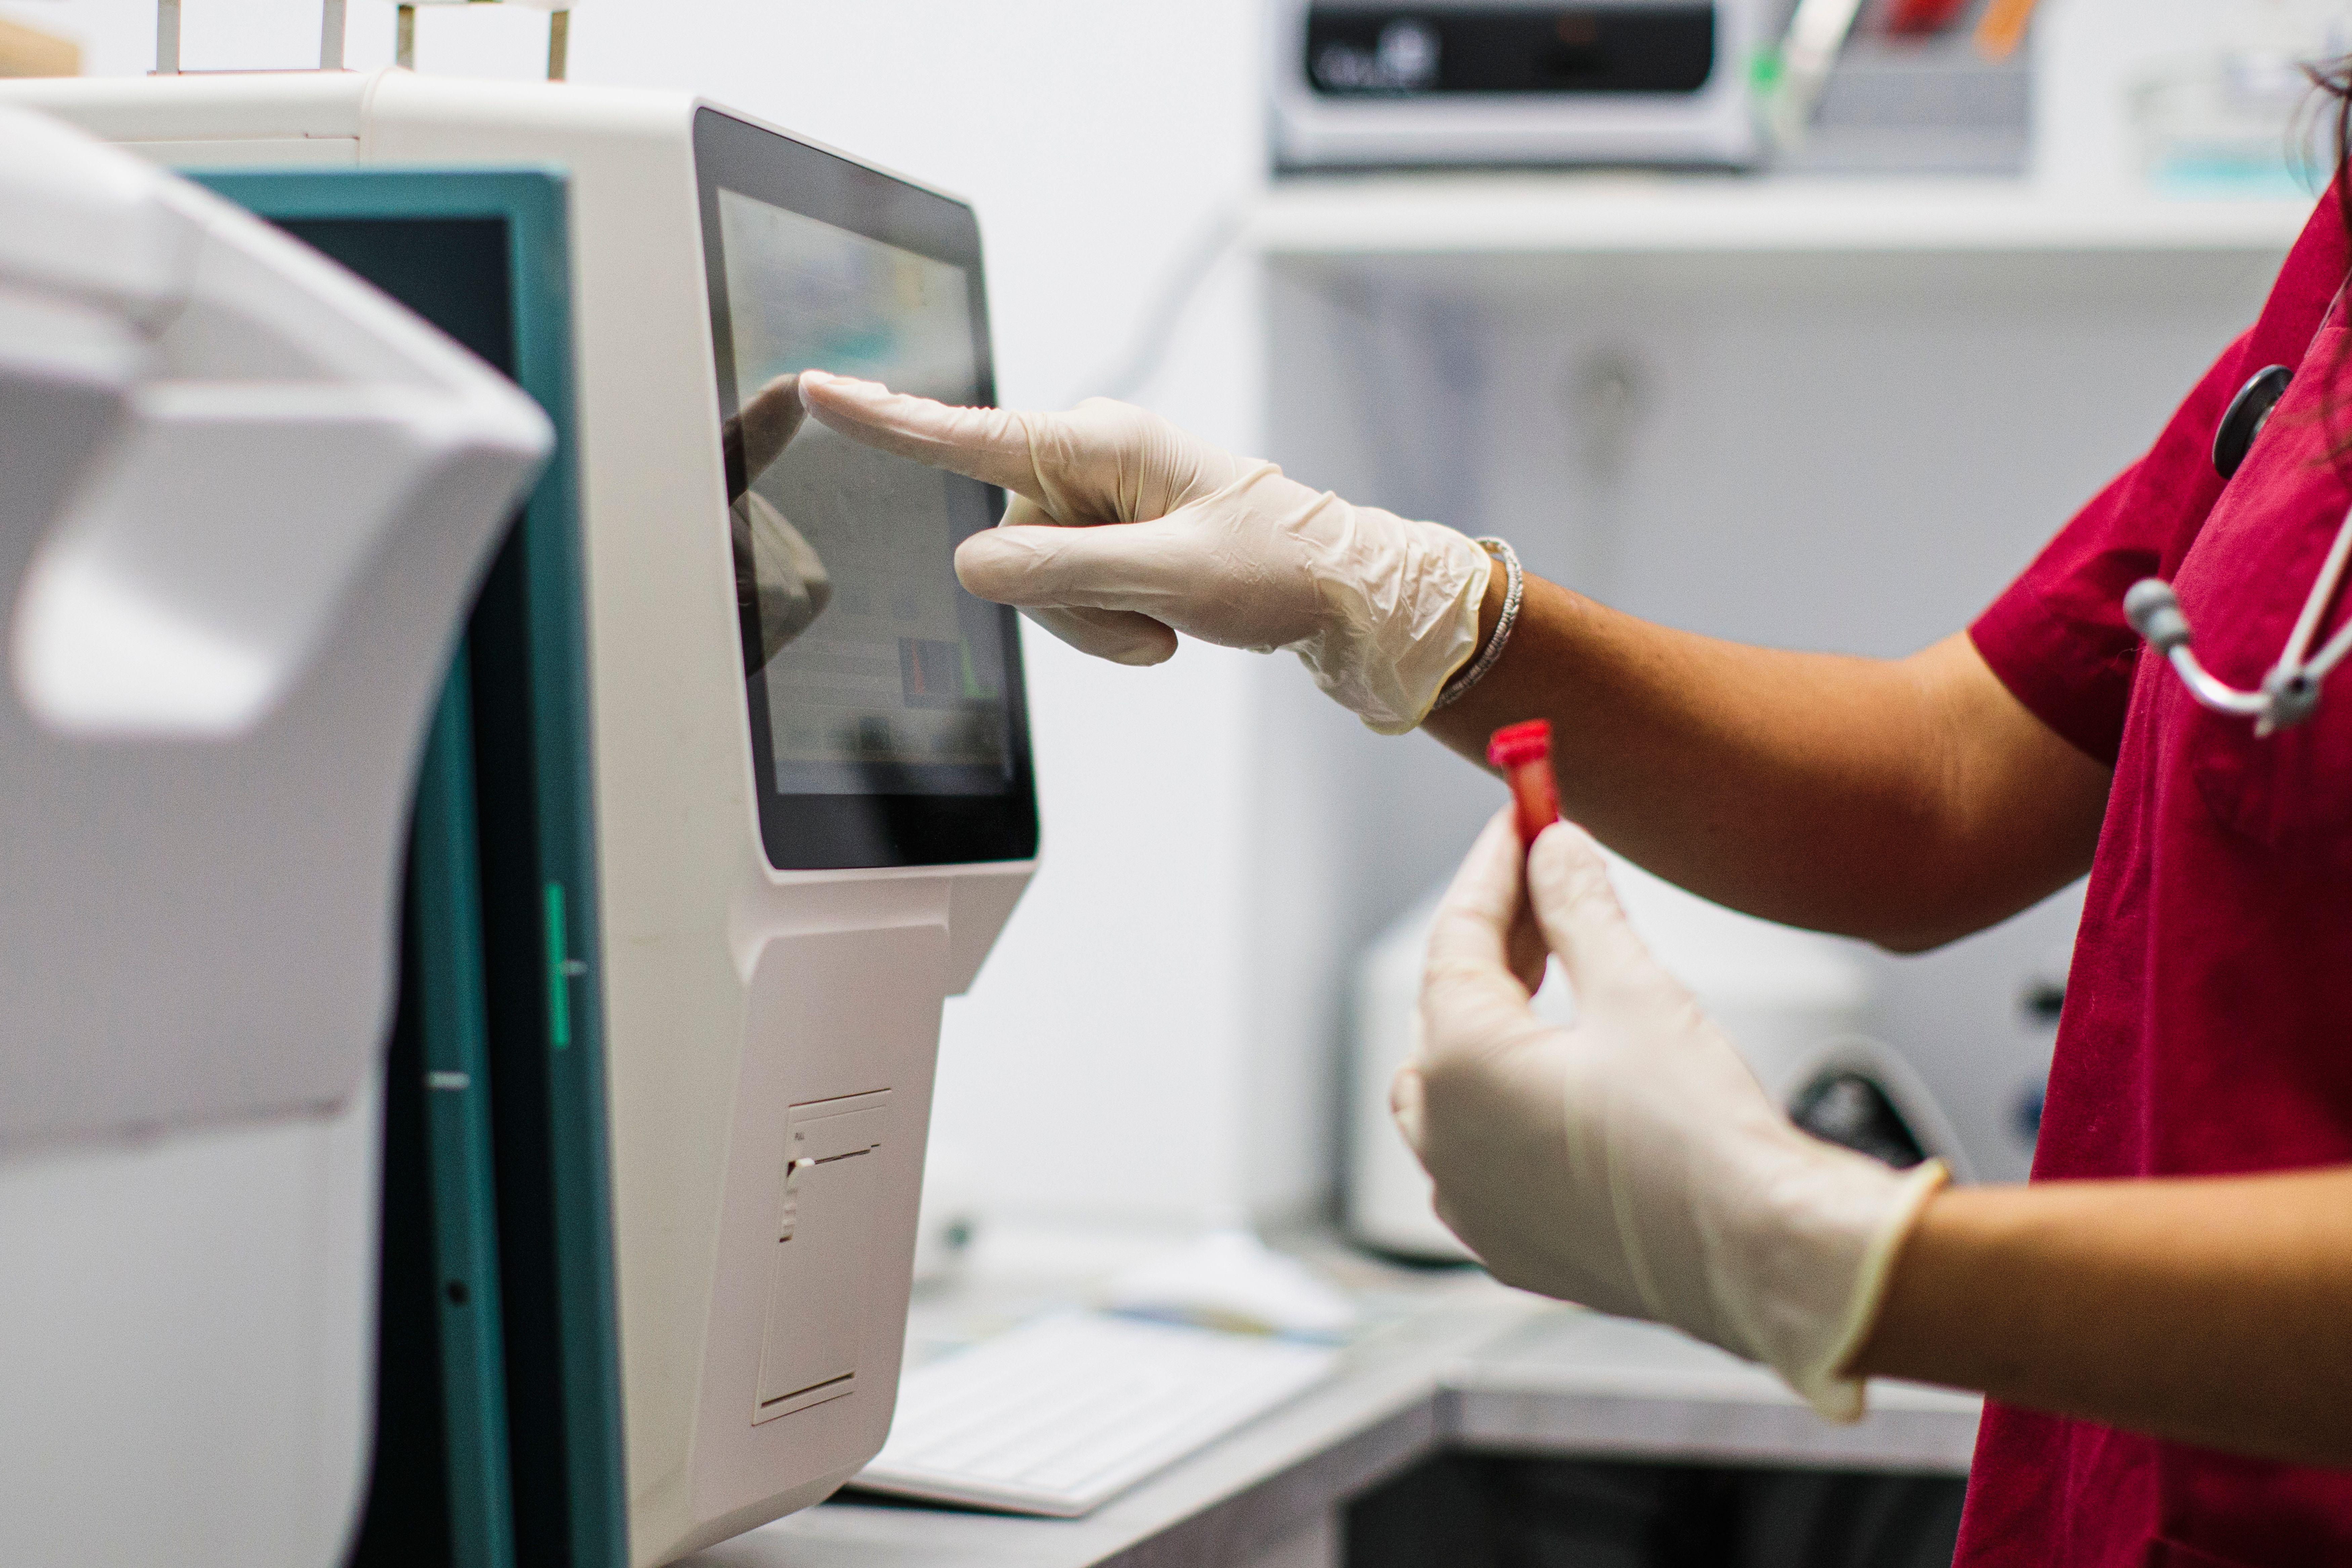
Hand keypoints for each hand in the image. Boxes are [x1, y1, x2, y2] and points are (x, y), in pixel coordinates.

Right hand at [799, 372, 1490, 733]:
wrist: (1348, 597)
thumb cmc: (1280, 571)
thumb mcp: (1171, 576)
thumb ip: (1065, 571)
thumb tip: (977, 564)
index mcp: (1104, 442)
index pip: (972, 436)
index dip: (890, 423)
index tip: (819, 390)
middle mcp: (1094, 461)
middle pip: (1010, 537)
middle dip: (1067, 598)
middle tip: (1151, 618)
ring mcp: (1103, 503)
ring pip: (1036, 578)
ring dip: (1095, 620)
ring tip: (1168, 624)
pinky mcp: (1115, 541)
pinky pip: (1071, 593)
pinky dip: (1112, 623)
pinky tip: (1167, 622)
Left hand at [1392, 812, 1947, 1418]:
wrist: (1766, 1259)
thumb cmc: (1703, 1136)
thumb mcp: (1636, 992)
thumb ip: (1579, 911)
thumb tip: (1553, 849)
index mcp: (1460, 1067)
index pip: (1457, 937)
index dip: (1493, 868)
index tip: (1521, 819)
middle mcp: (1444, 1138)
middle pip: (1448, 1005)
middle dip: (1495, 937)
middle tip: (1544, 877)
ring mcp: (1470, 1199)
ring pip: (1449, 1081)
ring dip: (1491, 1017)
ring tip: (1549, 962)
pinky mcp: (1511, 1241)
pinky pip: (1480, 1150)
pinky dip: (1504, 1095)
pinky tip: (1555, 1064)